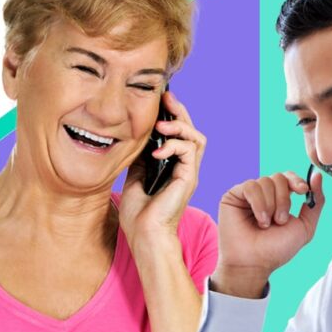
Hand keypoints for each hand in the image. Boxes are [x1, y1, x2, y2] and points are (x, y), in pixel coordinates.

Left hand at [119, 91, 206, 248]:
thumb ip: (140, 155)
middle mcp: (183, 167)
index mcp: (171, 166)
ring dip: (179, 125)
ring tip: (161, 124)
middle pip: (191, 131)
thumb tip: (137, 134)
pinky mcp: (188, 178)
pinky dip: (173, 145)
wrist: (144, 234)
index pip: (178, 134)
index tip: (159, 101)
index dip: (171, 115)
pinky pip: (188, 151)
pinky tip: (156, 150)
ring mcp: (188, 172)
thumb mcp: (134, 174)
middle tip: (166, 97)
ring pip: (196, 138)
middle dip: (179, 111)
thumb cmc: (138, 212)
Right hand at [211, 170, 325, 297]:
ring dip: (271, 205)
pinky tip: (259, 220)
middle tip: (280, 221)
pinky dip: (259, 203)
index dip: (296, 180)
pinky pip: (251, 186)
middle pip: (279, 177)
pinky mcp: (233, 196)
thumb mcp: (305, 227)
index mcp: (279, 199)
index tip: (303, 191)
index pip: (289, 177)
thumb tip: (317, 175)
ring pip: (266, 181)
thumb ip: (316, 202)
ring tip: (266, 225)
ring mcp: (248, 195)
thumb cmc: (277, 249)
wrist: (255, 263)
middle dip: (284, 199)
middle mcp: (264, 194)